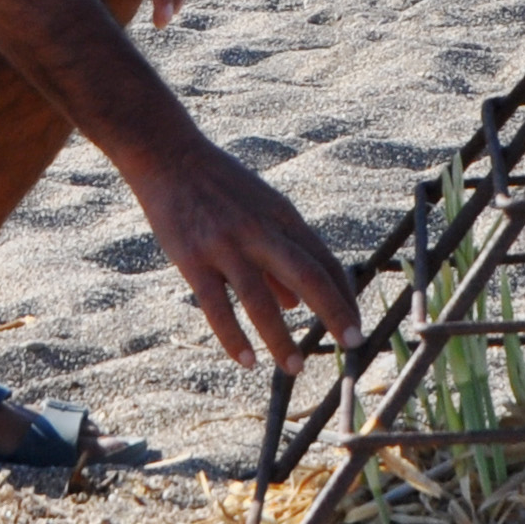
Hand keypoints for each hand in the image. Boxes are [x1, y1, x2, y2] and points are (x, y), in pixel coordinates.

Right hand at [131, 137, 360, 369]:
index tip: (355, 326)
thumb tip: (295, 303)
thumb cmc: (218, 186)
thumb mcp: (259, 210)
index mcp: (282, 217)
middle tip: (352, 345)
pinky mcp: (193, 259)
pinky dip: (234, 337)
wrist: (168, 156)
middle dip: (334, 312)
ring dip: (282, 338)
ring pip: (263, 300)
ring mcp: (226, 245)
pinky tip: (247, 361)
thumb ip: (279, 254)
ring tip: (295, 367)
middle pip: (309, 275)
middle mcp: (261, 231)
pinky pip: (218, 307)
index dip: (344, 296)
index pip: (325, 261)